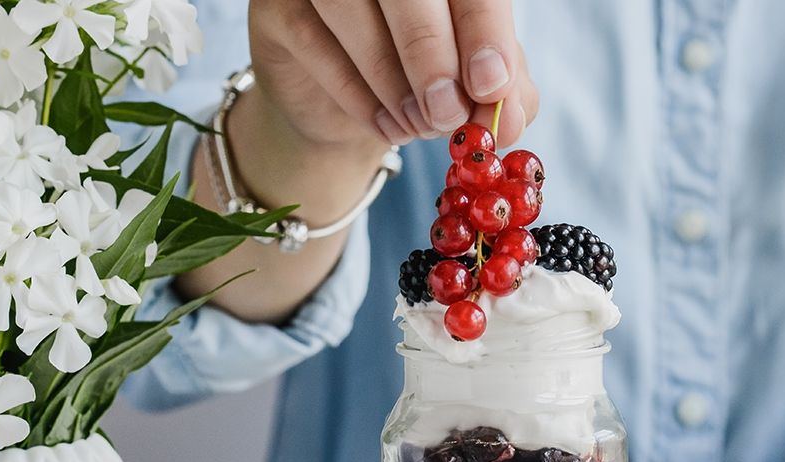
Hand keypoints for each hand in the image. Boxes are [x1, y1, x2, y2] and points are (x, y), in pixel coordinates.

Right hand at [248, 0, 538, 149]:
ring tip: (419, 127)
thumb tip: (507, 113)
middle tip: (448, 114)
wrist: (351, 115)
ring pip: (353, 11)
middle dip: (433, 56)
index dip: (483, 30)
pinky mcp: (277, 7)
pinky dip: (358, 97)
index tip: (490, 86)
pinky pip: (315, 44)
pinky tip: (387, 127)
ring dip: (394, 82)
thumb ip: (503, 92)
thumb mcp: (474, 88)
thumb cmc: (421, 82)